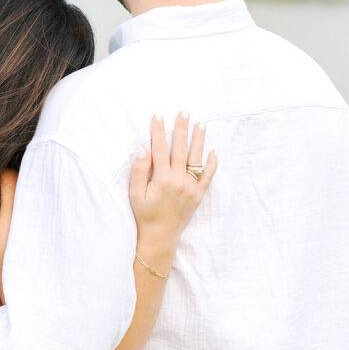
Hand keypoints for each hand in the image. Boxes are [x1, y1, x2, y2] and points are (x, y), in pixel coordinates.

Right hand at [129, 113, 217, 267]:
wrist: (159, 237)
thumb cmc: (144, 215)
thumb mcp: (135, 194)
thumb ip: (139, 171)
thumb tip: (143, 149)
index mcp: (161, 178)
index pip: (159, 148)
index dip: (158, 131)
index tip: (158, 115)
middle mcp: (178, 180)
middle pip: (180, 149)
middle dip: (181, 129)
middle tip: (184, 112)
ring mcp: (190, 188)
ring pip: (196, 159)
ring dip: (198, 140)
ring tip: (200, 124)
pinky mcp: (198, 195)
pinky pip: (207, 177)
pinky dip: (212, 164)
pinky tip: (213, 152)